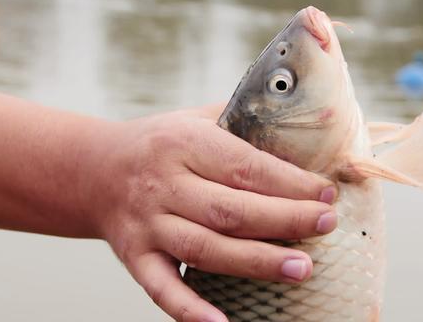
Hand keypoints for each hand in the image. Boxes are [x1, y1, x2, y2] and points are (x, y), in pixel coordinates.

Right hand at [87, 107, 337, 321]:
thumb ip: (247, 122)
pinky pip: (161, 287)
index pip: (245, 166)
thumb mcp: (198, 119)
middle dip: (284, 220)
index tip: (326, 194)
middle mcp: (162, 184)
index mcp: (183, 143)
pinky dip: (189, 309)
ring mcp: (147, 225)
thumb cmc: (163, 145)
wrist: (95, 171)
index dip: (290, 182)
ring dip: (255, 261)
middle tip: (326, 225)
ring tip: (301, 268)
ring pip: (205, 249)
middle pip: (229, 210)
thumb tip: (314, 126)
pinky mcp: (135, 258)